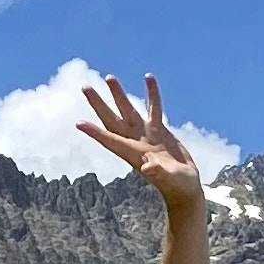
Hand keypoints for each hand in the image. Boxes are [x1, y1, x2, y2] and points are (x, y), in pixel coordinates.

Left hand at [70, 72, 205, 206]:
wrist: (184, 186)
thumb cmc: (176, 186)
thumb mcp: (169, 179)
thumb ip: (157, 172)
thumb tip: (148, 167)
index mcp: (133, 154)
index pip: (110, 140)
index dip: (95, 132)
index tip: (79, 123)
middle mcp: (135, 142)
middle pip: (112, 119)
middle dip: (99, 103)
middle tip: (85, 86)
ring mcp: (146, 134)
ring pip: (128, 109)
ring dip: (118, 94)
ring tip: (109, 77)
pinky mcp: (159, 130)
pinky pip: (153, 107)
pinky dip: (151, 93)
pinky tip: (148, 77)